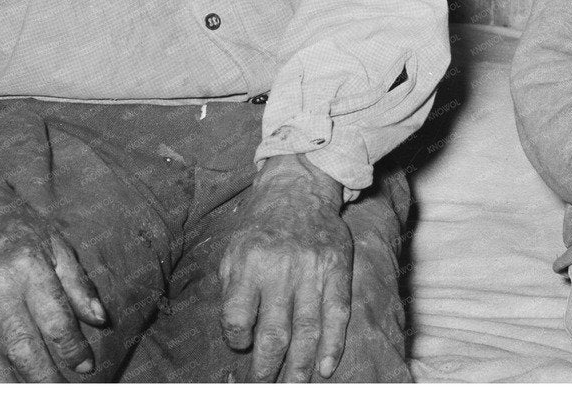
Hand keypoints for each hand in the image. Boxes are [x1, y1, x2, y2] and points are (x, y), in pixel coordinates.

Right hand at [0, 134, 106, 381]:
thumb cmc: (18, 225)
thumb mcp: (56, 243)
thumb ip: (77, 283)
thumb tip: (100, 319)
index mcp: (26, 264)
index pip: (54, 319)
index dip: (72, 349)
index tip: (86, 367)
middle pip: (20, 345)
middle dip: (44, 377)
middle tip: (60, 391)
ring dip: (11, 386)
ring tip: (31, 396)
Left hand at [219, 153, 353, 381]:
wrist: (299, 187)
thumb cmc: (261, 225)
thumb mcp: (234, 249)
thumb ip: (233, 290)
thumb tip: (238, 334)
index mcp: (249, 263)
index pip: (238, 317)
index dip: (236, 338)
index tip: (239, 344)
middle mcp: (281, 269)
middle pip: (274, 333)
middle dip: (267, 368)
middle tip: (263, 387)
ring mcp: (313, 271)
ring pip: (307, 331)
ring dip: (300, 366)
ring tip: (293, 386)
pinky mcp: (338, 270)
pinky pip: (337, 314)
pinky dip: (334, 345)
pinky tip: (326, 367)